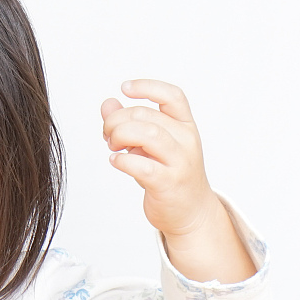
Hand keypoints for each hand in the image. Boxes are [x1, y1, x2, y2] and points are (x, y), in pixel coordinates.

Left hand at [99, 79, 214, 235]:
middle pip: (146, 115)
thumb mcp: (151, 143)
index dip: (148, 86)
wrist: (191, 212)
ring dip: (120, 136)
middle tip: (108, 134)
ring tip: (112, 146)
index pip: (173, 96)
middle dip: (117, 120)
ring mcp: (180, 162)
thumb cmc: (167, 173)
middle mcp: (187, 141)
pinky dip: (121, 160)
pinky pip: (141, 165)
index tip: (124, 88)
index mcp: (185, 126)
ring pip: (148, 134)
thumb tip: (108, 103)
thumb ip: (129, 122)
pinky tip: (116, 161)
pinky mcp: (168, 183)